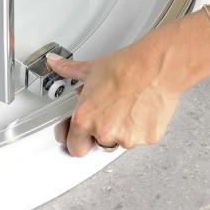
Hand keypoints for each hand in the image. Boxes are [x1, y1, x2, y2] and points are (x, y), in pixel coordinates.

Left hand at [47, 39, 180, 156]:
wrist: (156, 65)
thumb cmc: (126, 66)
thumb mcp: (90, 68)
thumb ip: (67, 69)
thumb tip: (53, 62)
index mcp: (84, 119)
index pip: (74, 147)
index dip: (78, 138)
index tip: (83, 131)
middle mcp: (104, 132)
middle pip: (99, 144)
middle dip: (102, 132)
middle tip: (110, 111)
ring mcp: (128, 138)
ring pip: (122, 141)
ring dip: (123, 129)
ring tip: (128, 104)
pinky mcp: (148, 137)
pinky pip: (141, 138)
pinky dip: (142, 127)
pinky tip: (142, 108)